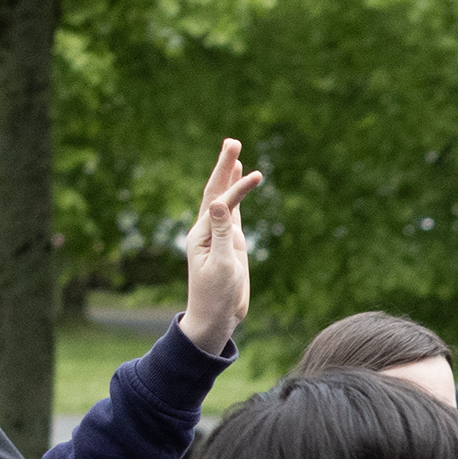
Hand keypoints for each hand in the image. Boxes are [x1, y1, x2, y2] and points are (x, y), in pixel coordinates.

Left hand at [177, 143, 263, 357]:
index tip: (256, 175)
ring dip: (228, 175)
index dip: (236, 186)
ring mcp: (217, 235)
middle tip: (233, 141)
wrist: (215, 317)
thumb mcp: (221, 266)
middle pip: (214, 190)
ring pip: (222, 198)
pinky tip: (238, 184)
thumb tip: (218, 203)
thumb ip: (220, 234)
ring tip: (234, 153)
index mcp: (201, 234)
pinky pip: (231, 212)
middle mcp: (206, 229)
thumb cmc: (216, 296)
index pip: (219, 201)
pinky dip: (235, 195)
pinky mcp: (228, 243)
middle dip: (224, 166)